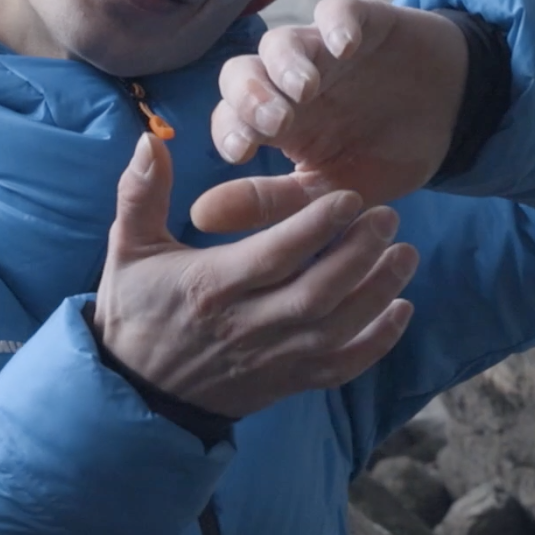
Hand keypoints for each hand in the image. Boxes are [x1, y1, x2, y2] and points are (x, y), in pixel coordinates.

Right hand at [96, 133, 417, 420]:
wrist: (132, 392)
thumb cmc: (134, 311)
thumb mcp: (128, 248)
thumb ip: (140, 194)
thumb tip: (151, 143)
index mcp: (210, 287)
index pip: (275, 254)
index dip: (317, 225)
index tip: (349, 197)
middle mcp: (246, 326)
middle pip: (317, 291)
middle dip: (361, 253)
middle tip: (389, 218)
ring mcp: (270, 358)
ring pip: (337, 327)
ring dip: (379, 291)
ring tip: (406, 254)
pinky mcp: (285, 382)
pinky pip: (341, 366)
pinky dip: (377, 342)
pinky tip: (401, 309)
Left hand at [193, 0, 467, 236]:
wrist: (454, 116)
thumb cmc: (383, 154)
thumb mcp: (334, 190)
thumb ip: (272, 202)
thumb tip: (199, 218)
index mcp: (275, 126)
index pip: (231, 120)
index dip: (230, 131)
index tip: (243, 153)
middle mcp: (288, 84)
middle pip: (241, 74)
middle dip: (250, 96)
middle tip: (275, 122)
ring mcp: (323, 51)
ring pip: (280, 42)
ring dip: (285, 64)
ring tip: (305, 90)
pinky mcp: (365, 22)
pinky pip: (339, 11)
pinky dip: (338, 24)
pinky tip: (346, 48)